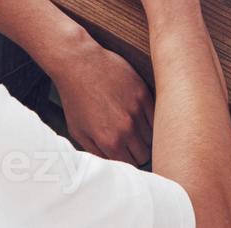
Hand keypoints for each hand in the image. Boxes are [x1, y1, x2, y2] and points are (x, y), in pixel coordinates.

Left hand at [50, 41, 154, 164]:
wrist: (79, 63)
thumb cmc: (75, 98)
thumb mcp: (78, 131)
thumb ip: (96, 152)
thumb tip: (112, 165)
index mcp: (109, 141)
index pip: (130, 166)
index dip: (127, 162)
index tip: (124, 156)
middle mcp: (126, 129)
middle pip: (144, 153)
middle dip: (136, 151)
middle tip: (128, 142)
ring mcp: (137, 110)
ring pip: (152, 136)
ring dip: (144, 135)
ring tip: (132, 127)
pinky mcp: (143, 94)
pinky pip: (155, 116)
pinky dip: (149, 119)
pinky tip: (137, 114)